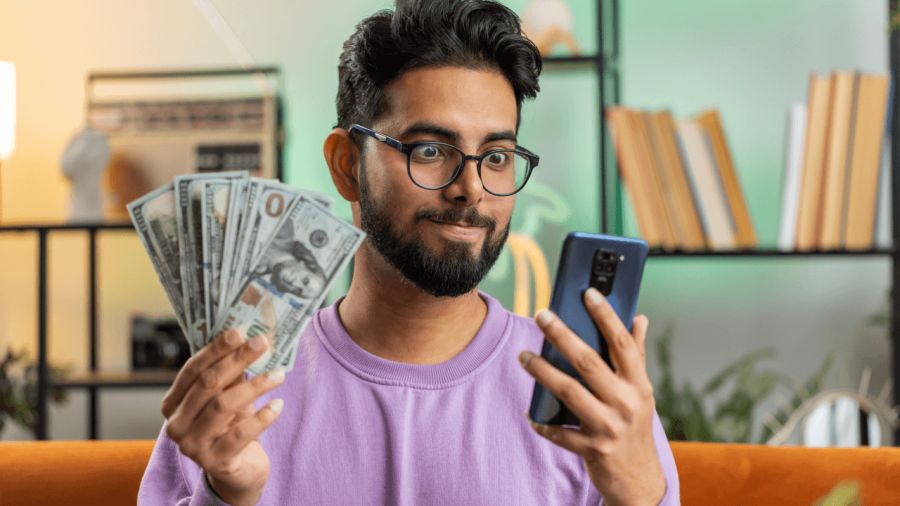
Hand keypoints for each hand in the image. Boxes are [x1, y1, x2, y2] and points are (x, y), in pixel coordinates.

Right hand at [161, 330, 285, 505]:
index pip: (193, 369)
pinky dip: (262, 416)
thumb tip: (249, 339)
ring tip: (279, 374)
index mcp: (173, 403)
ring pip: (224, 406)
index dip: (216, 349)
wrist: (237, 470)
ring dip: (255, 386)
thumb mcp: (226, 397)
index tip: (239, 331)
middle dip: (237, 360)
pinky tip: (278, 404)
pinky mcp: (215, 462)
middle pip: (208, 384)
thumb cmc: (229, 426)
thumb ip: (230, 374)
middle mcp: (176, 424)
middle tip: (262, 343)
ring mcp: (193, 445)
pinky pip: (241, 433)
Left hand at [519, 288, 664, 505]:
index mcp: (639, 384)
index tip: (588, 292)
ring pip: (570, 392)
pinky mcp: (593, 450)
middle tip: (542, 315)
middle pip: (589, 363)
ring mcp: (609, 427)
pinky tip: (529, 411)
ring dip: (543, 372)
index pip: (622, 343)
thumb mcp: (641, 392)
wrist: (640, 480)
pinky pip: (560, 432)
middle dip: (563, 336)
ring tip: (523, 355)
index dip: (606, 316)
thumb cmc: (635, 426)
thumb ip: (636, 355)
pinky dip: (542, 422)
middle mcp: (626, 403)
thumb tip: (640, 318)